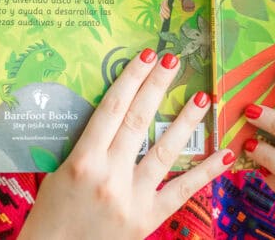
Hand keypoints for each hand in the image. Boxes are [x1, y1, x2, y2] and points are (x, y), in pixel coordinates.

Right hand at [19, 48, 234, 239]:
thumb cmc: (50, 214)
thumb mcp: (59, 171)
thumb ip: (87, 144)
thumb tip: (114, 111)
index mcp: (82, 160)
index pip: (112, 109)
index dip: (131, 78)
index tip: (146, 55)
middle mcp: (110, 175)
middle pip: (138, 120)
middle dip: (156, 86)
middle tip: (173, 60)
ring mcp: (132, 198)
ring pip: (164, 150)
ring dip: (185, 121)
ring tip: (201, 97)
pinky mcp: (148, 218)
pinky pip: (182, 190)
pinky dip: (205, 171)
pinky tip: (224, 152)